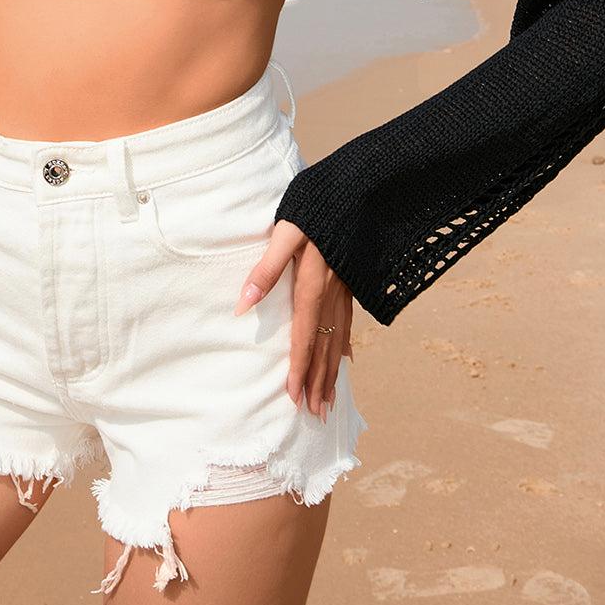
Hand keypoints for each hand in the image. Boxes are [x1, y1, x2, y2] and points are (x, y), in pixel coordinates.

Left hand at [233, 221, 353, 418]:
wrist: (361, 189)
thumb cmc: (316, 208)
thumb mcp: (286, 232)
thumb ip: (266, 269)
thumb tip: (242, 306)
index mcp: (312, 284)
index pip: (303, 336)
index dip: (297, 368)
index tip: (292, 398)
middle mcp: (332, 294)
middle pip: (324, 347)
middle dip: (317, 382)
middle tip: (315, 415)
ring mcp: (346, 290)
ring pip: (339, 339)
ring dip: (332, 372)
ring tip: (328, 400)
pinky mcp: (353, 281)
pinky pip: (349, 323)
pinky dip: (346, 345)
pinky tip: (347, 359)